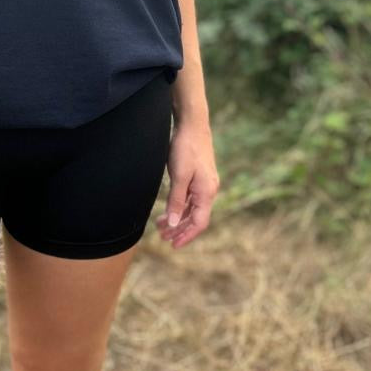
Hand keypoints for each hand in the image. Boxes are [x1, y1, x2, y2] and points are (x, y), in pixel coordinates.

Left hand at [155, 119, 220, 247]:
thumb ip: (176, 201)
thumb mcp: (178, 176)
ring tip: (161, 227)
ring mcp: (205, 183)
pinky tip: (169, 210)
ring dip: (178, 219)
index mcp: (207, 192)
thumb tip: (174, 224)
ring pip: (193, 208)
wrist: (192, 125)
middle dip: (180, 230)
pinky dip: (180, 207)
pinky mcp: (199, 177)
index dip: (186, 235)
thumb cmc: (186, 148)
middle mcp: (209, 190)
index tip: (173, 245)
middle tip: (163, 238)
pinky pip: (191, 198)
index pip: (199, 222)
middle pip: (196, 218)